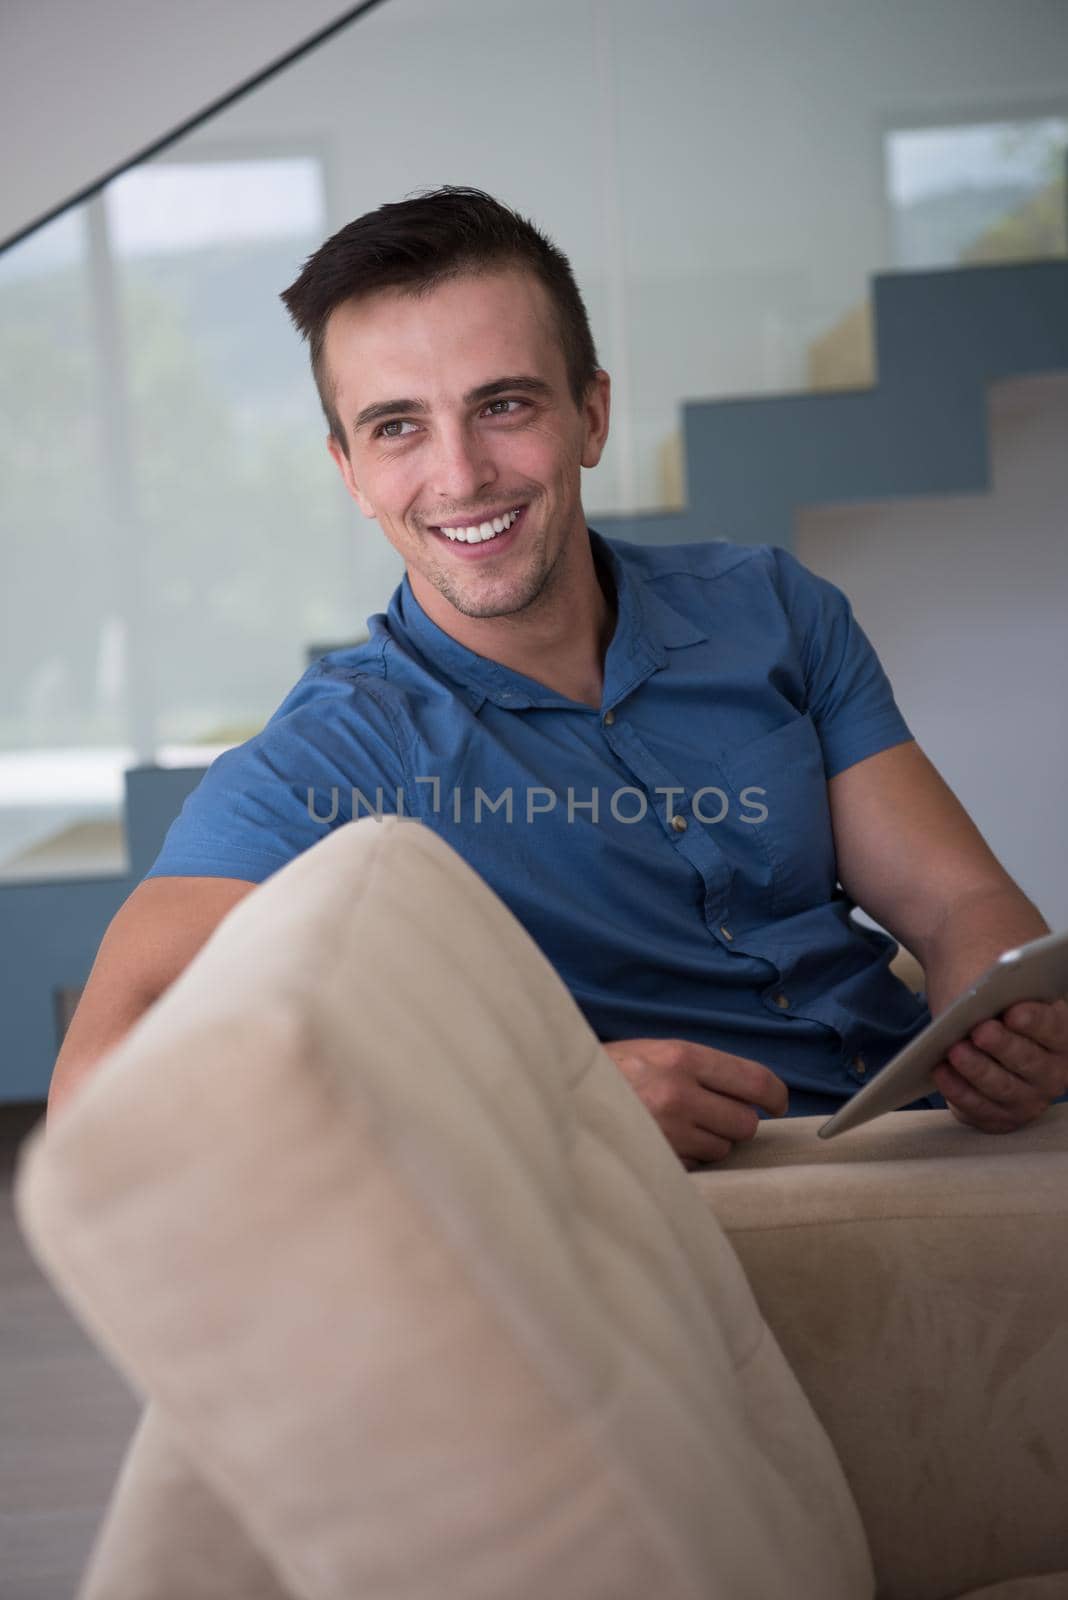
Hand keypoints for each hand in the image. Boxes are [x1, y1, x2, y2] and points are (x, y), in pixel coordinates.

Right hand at [601, 1037, 787, 1166]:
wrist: (558, 1092)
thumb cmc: (611, 1072)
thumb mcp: (653, 1051)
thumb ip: (698, 1067)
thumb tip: (750, 1092)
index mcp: (681, 1057)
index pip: (755, 1080)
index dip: (776, 1095)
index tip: (778, 1103)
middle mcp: (678, 1093)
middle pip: (745, 1122)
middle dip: (736, 1122)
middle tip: (714, 1116)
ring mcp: (666, 1132)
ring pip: (721, 1149)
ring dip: (710, 1142)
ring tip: (679, 1128)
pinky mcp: (655, 1160)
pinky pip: (695, 1167)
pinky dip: (687, 1160)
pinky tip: (664, 1143)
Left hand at [932, 997, 1067, 1132]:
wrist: (983, 1041)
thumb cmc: (995, 1011)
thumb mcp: (1005, 996)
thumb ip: (1002, 991)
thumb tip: (983, 988)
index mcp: (1061, 1037)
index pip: (1053, 1028)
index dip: (1034, 1020)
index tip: (1013, 1012)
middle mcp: (1052, 1073)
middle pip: (1028, 1061)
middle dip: (1003, 1045)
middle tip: (981, 1030)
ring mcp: (1028, 1099)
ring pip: (1002, 1087)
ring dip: (977, 1068)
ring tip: (955, 1050)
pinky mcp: (1000, 1117)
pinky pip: (978, 1107)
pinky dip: (957, 1089)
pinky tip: (940, 1071)